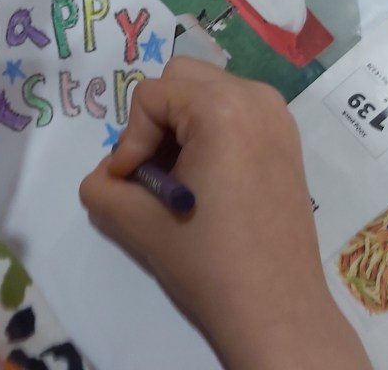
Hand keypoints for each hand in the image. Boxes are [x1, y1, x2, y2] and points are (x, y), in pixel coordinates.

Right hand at [79, 57, 369, 369]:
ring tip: (176, 178)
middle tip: (151, 172)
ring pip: (207, 91)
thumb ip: (101, 187)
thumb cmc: (208, 260)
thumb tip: (106, 176)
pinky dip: (210, 132)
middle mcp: (256, 96)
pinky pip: (234, 111)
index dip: (130, 140)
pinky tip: (206, 181)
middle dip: (156, 122)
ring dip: (181, 125)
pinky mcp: (286, 139)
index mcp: (222, 106)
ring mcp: (278, 116)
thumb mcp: (136, 221)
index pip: (150, 96)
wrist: (276, 309)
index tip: (132, 184)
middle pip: (180, 78)